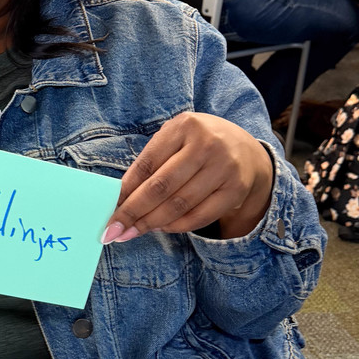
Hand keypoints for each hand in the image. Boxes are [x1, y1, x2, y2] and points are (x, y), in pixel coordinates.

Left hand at [102, 112, 274, 242]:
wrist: (248, 152)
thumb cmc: (199, 145)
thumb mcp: (176, 139)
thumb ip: (151, 161)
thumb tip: (121, 196)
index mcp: (185, 126)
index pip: (147, 164)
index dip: (126, 191)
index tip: (110, 211)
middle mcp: (207, 145)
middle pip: (161, 187)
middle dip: (134, 212)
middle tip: (115, 231)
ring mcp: (224, 168)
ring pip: (180, 204)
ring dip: (152, 223)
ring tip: (134, 231)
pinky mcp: (235, 190)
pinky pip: (199, 216)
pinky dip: (176, 226)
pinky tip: (161, 228)